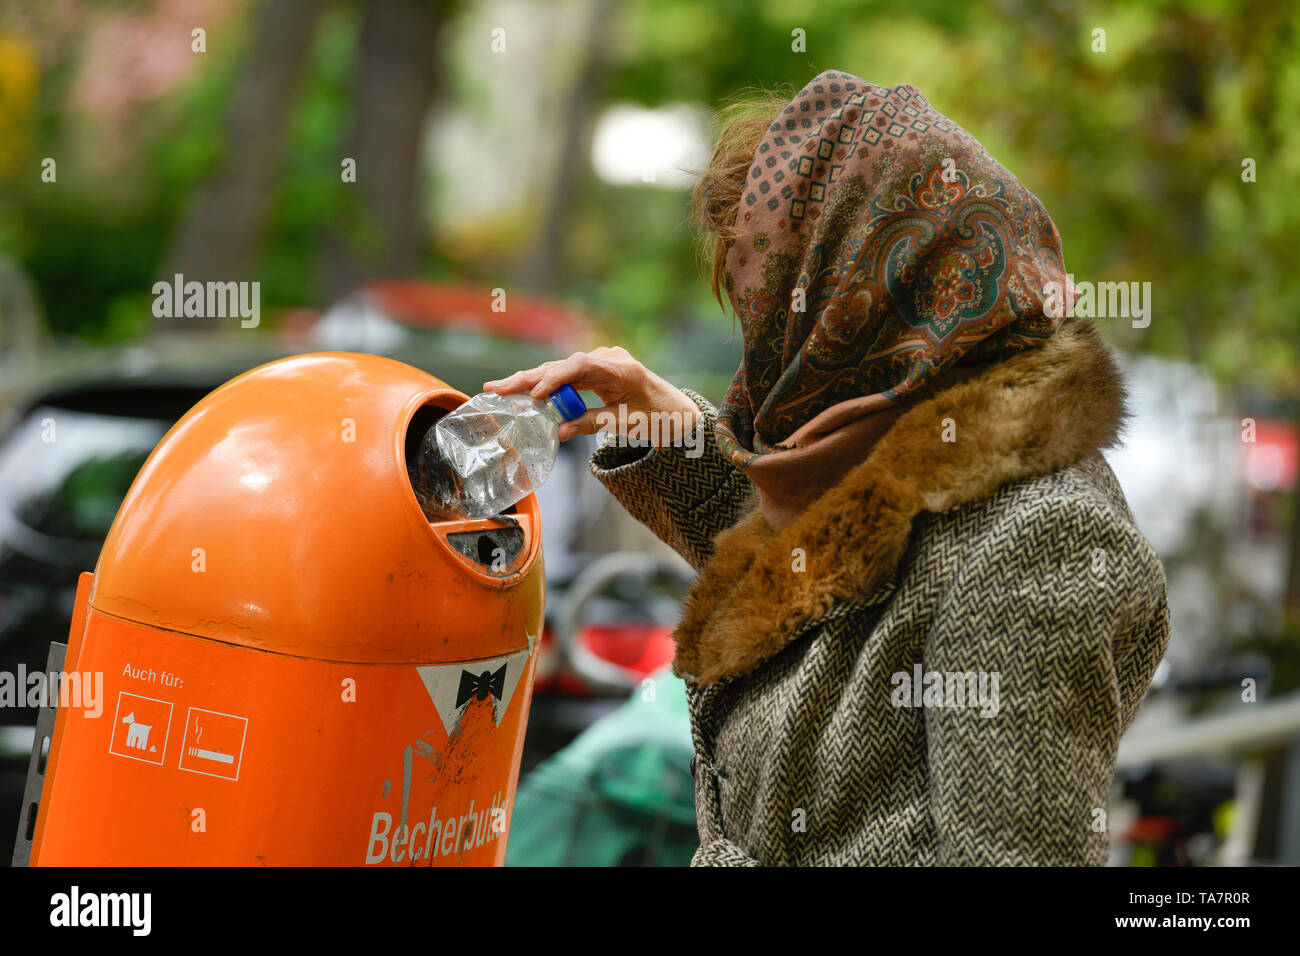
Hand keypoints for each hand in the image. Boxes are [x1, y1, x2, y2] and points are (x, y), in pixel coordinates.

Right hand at [483, 347, 700, 444]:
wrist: (679, 414)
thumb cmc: (659, 418)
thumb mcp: (625, 424)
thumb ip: (590, 424)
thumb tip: (557, 432)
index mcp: (620, 368)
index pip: (579, 367)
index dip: (554, 379)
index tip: (534, 394)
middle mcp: (608, 358)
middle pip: (562, 366)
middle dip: (529, 378)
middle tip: (496, 388)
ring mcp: (602, 363)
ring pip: (561, 370)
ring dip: (532, 381)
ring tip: (500, 390)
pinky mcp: (598, 372)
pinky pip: (569, 377)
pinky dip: (548, 386)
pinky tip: (524, 392)